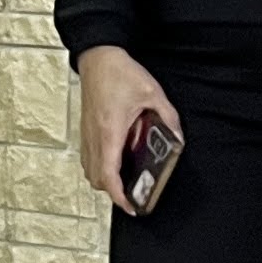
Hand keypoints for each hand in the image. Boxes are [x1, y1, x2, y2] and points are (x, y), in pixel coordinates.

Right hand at [75, 47, 179, 204]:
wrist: (97, 57)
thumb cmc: (118, 72)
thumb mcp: (152, 93)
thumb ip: (167, 117)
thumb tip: (177, 137)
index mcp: (110, 131)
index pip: (109, 175)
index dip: (119, 196)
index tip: (131, 205)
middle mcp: (95, 136)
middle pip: (96, 179)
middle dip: (112, 192)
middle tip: (132, 194)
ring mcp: (87, 134)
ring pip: (89, 170)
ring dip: (104, 180)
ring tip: (123, 180)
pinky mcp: (85, 129)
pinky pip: (88, 158)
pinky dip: (98, 167)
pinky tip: (114, 160)